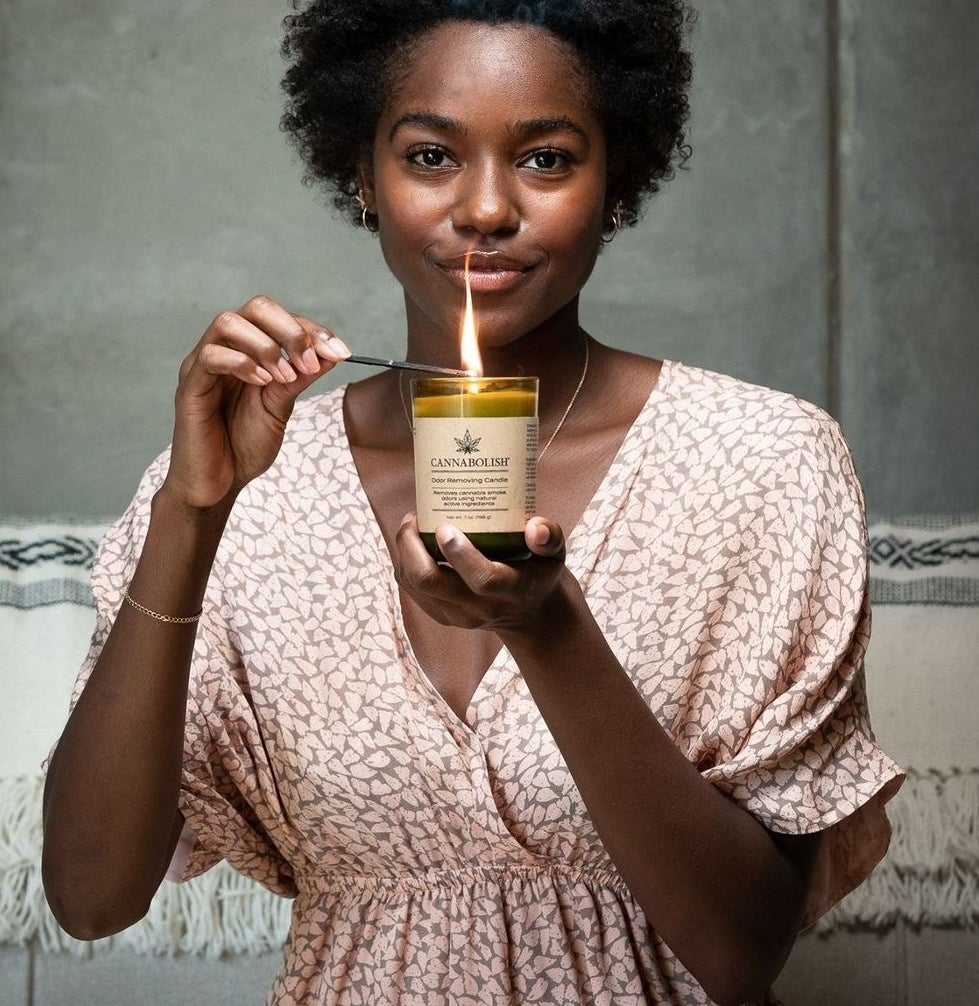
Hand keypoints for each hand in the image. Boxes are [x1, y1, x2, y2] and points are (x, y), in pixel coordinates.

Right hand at [162, 295, 349, 509]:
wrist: (218, 485)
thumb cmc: (244, 445)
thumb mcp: (281, 407)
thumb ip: (301, 378)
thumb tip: (333, 353)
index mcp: (249, 351)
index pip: (280, 319)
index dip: (313, 330)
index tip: (341, 352)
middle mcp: (225, 350)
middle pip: (256, 307)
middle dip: (291, 329)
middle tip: (311, 361)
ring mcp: (204, 365)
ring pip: (229, 322)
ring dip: (267, 345)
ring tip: (284, 376)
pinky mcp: (190, 386)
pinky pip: (210, 356)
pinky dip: (242, 362)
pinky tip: (262, 382)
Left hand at [394, 514, 572, 636]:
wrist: (530, 613)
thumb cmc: (540, 571)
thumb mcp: (555, 553)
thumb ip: (550, 537)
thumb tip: (535, 527)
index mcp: (511, 590)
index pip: (482, 578)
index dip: (459, 553)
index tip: (444, 526)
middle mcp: (480, 607)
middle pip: (431, 582)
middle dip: (411, 547)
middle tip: (415, 518)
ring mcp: (457, 615)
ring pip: (414, 585)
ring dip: (404, 551)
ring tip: (412, 524)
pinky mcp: (442, 615)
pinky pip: (411, 589)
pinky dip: (405, 562)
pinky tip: (412, 541)